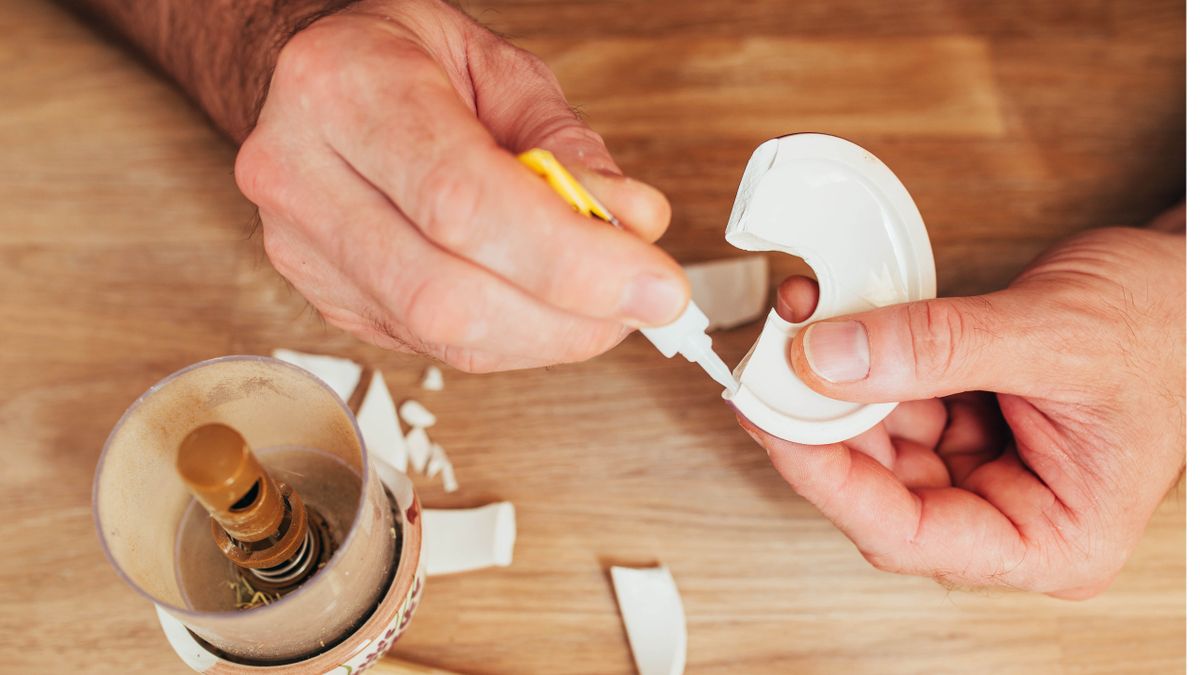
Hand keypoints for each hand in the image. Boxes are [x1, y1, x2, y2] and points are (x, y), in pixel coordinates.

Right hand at [234, 0, 684, 370]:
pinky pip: (433, 345)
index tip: (653, 285)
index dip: (571, 261)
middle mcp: (304, 177)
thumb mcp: (496, 68)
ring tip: (606, 307)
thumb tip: (631, 223)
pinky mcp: (327, 298)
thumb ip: (565, 144)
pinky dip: (511, 339)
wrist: (308, 77)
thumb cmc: (400, 60)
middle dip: (570, 317)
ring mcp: (304, 250)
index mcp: (345, 91)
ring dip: (548, 337)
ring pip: (440, 336)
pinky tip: (547, 311)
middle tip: (645, 303)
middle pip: (448, 293)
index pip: (463, 203)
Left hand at [738, 222, 1184, 597]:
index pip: (908, 533)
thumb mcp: (1051, 335)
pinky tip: (834, 325)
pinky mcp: (970, 424)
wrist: (1195, 284)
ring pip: (881, 443)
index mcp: (1049, 539)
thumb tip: (828, 362)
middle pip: (882, 489)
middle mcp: (1011, 514)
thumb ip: (936, 349)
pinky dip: (862, 363)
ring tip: (801, 328)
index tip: (770, 422)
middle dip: (823, 423)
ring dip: (835, 386)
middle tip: (768, 368)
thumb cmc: (1170, 326)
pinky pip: (897, 401)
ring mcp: (987, 470)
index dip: (826, 480)